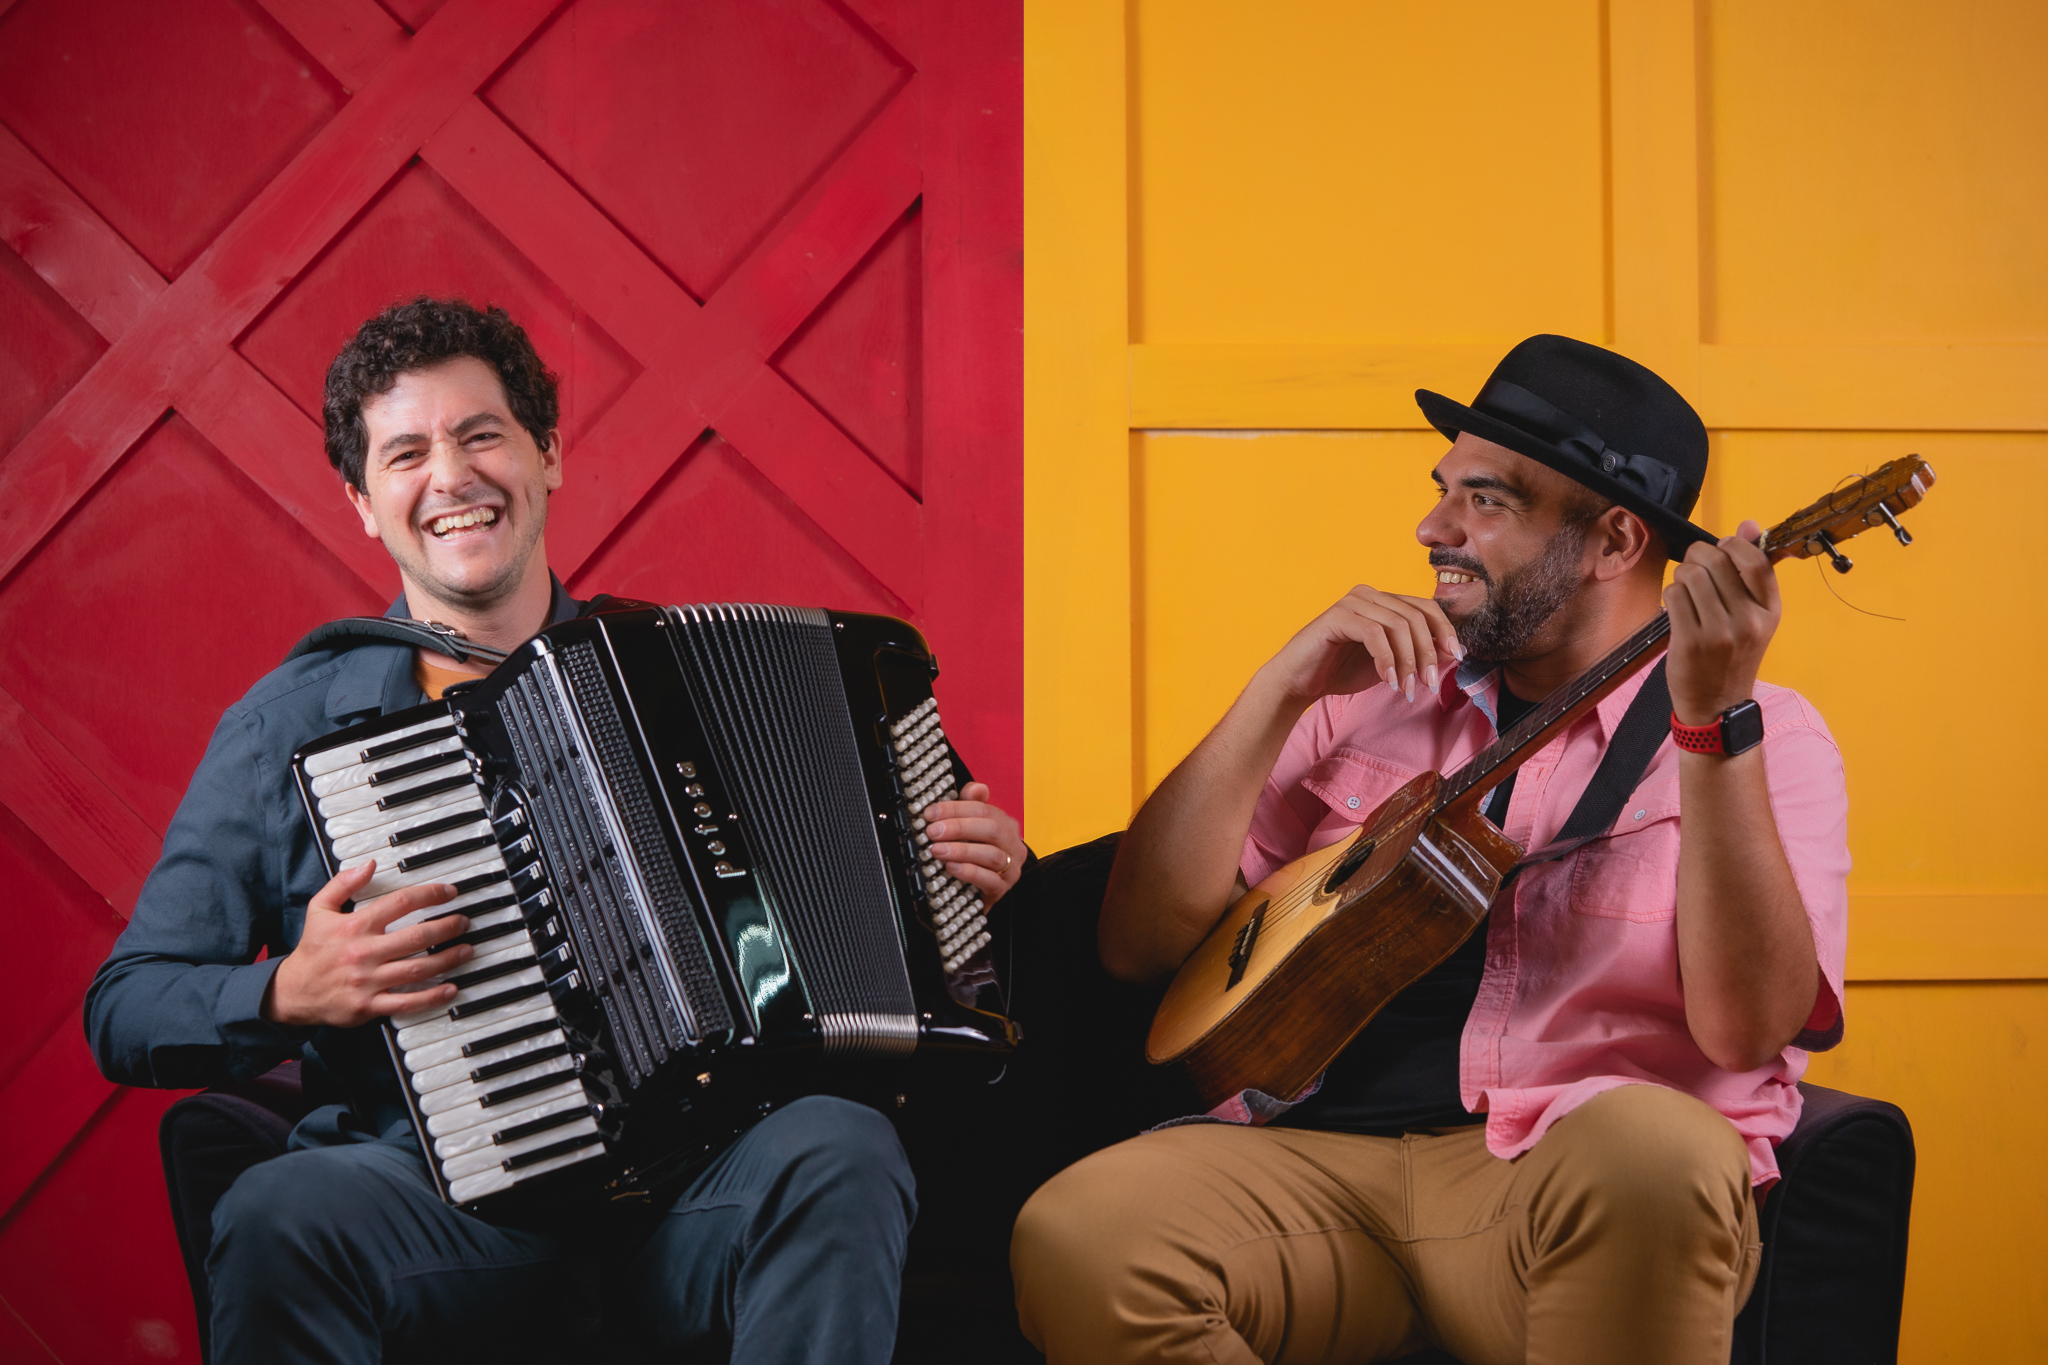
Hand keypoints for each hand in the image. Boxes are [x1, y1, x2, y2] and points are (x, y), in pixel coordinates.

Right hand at [263, 861, 472, 1027]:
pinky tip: (451, 988)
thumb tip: (368, 864)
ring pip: (417, 969)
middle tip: (464, 922)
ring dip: (447, 959)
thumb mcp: (319, 909)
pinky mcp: (370, 1006)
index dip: (430, 895)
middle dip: (447, 928)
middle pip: (416, 937)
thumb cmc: (313, 949)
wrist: (293, 992)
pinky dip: (432, 997)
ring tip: (467, 950)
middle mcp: (364, 953)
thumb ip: (343, 884)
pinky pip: (407, 1002)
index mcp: (355, 927)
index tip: (449, 893)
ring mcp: (368, 981)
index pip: (401, 903)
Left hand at [921, 783, 1025, 905]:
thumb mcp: (974, 827)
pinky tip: (951, 868)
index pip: (984, 809)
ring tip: (937, 850)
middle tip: (932, 832)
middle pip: (991, 829)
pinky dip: (969, 872)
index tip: (931, 813)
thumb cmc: (977, 853)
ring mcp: (1010, 868)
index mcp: (1006, 825)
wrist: (984, 888)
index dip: (955, 809)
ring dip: (961, 851)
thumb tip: (977, 788)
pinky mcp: (1003, 889)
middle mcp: (1012, 844)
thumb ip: (973, 805)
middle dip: (958, 828)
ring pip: (991, 855)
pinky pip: (989, 880)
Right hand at [1258, 585, 1464, 706]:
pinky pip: (1373, 633)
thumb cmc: (1341, 671)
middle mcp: (1369, 595)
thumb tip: (1452, 652)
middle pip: (1415, 616)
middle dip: (1428, 653)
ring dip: (1408, 661)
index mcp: (1383, 602)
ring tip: (1407, 689)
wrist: (1300, 682)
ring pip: (1397, 625)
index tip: (1457, 658)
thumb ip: (1416, 653)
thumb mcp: (1390, 663)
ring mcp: (1352, 602)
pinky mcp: (1337, 616)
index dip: (1445, 631)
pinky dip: (1386, 659)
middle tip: (1429, 684)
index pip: (1426, 606)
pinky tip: (1388, 681)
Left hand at [1664, 520, 1781, 726]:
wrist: (1718, 705)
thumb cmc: (1734, 655)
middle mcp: (1749, 620)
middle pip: (1716, 560)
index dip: (1732, 544)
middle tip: (1695, 570)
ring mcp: (1720, 632)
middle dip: (1698, 556)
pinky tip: (1678, 607)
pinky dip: (1671, 594)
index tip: (1721, 549)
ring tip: (1686, 591)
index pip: (1755, 559)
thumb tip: (1748, 524)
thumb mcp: (1754, 615)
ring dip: (1682, 576)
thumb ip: (1752, 570)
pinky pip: (1674, 595)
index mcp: (1770, 610)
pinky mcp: (1691, 641)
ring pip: (1691, 574)